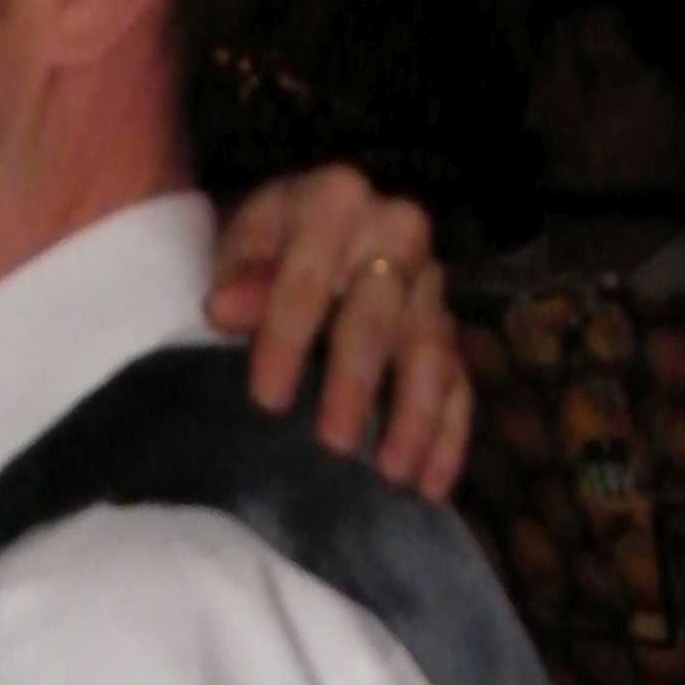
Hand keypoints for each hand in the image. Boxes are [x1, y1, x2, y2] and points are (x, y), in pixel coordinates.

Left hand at [208, 167, 470, 501]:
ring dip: (414, 418)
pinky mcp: (450, 325)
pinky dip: (449, 437)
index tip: (267, 401)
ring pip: (431, 353)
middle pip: (376, 318)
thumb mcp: (240, 247)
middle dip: (355, 386)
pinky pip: (459, 382)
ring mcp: (430, 282)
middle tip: (334, 447)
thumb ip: (239, 276)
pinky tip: (432, 485)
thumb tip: (224, 309)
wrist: (306, 234)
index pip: (306, 280)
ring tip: (393, 475)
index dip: (285, 341)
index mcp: (335, 199)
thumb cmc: (263, 249)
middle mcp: (396, 231)